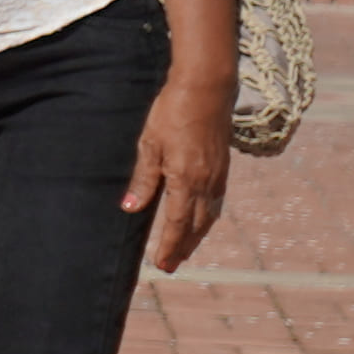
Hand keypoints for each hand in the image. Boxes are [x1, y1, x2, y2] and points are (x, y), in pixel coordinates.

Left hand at [125, 80, 235, 272]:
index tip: (162, 264)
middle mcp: (206, 183)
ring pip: (208, 216)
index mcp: (186, 180)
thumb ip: (143, 180)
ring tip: (184, 249)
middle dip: (183, 247)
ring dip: (196, 235)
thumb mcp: (150, 144)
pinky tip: (201, 219)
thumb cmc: (172, 112)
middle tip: (171, 265)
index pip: (176, 223)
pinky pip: (216, 201)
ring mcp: (217, 176)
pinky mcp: (222, 167)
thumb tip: (131, 210)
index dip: (169, 246)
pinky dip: (207, 217)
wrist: (206, 89)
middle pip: (195, 226)